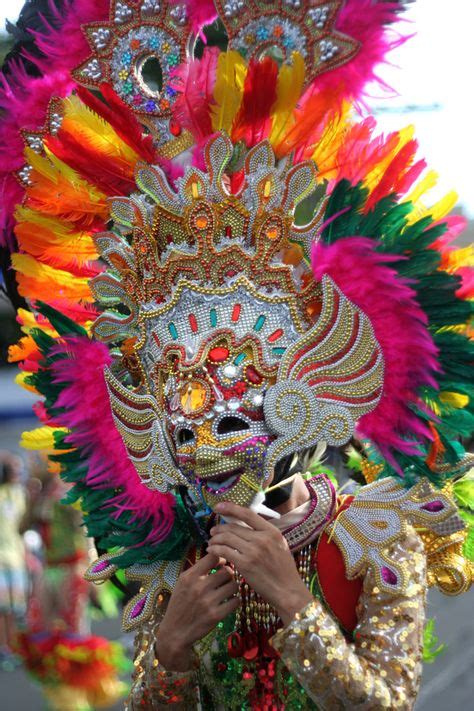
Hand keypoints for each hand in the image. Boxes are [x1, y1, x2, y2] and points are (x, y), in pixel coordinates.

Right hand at [155, 552, 238, 670]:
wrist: (175, 632)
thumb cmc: (180, 604)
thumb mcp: (182, 582)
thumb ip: (199, 569)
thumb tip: (221, 558)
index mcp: (190, 576)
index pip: (213, 557)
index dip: (220, 558)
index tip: (220, 564)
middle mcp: (199, 587)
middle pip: (227, 571)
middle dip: (228, 574)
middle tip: (225, 580)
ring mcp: (208, 602)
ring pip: (234, 585)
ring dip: (232, 587)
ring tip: (226, 591)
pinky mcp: (216, 616)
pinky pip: (236, 601)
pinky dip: (234, 601)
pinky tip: (228, 602)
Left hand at [207, 502, 313, 625]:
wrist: (288, 591)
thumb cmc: (284, 570)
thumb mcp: (280, 545)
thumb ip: (264, 534)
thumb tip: (245, 525)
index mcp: (272, 531)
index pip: (248, 513)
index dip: (230, 508)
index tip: (218, 507)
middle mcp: (262, 538)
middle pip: (233, 526)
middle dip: (219, 528)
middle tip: (212, 531)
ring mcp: (253, 551)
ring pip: (226, 538)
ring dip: (215, 539)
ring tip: (211, 542)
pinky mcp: (245, 564)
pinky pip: (224, 551)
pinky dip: (215, 549)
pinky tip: (211, 551)